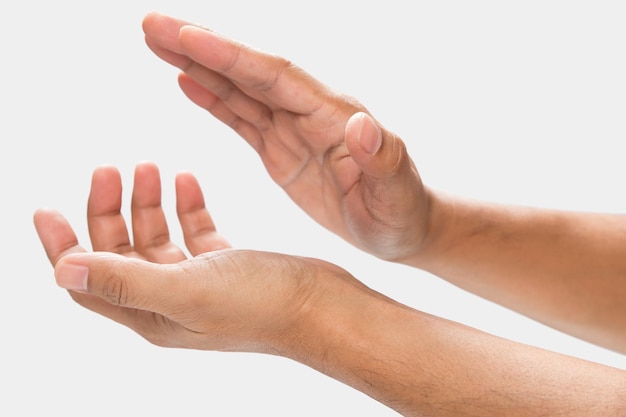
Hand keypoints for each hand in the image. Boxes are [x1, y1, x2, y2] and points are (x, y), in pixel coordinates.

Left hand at [33, 162, 342, 352]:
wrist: (322, 307)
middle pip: (120, 251)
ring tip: (150, 165)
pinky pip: (194, 231)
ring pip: (156, 237)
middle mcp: (168, 299)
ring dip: (147, 202)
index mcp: (150, 311)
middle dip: (109, 208)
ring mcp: (198, 282)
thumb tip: (59, 270)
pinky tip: (186, 180)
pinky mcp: (225, 265)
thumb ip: (123, 280)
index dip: (61, 246)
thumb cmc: (260, 305)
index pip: (88, 280)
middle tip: (111, 167)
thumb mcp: (186, 290)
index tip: (45, 207)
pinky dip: (185, 205)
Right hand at [142, 12, 432, 261]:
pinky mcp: (282, 148)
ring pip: (238, 88)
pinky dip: (212, 98)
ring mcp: (293, 128)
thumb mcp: (397, 193)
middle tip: (152, 23)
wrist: (401, 225)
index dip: (231, 57)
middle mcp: (309, 112)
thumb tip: (363, 124)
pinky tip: (186, 81)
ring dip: (197, 64)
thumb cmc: (402, 213)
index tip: (188, 36)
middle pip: (248, 71)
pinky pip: (241, 117)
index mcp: (333, 116)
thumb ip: (383, 158)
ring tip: (155, 41)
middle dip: (200, 46)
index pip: (276, 77)